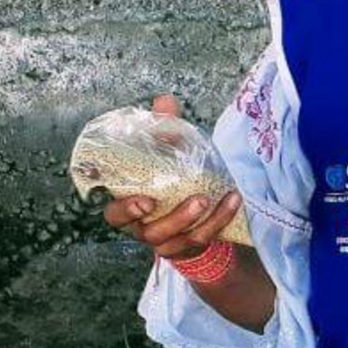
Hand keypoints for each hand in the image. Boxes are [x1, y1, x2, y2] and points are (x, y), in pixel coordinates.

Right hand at [101, 95, 245, 259]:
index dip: (126, 211)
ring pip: (181, 240)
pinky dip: (220, 220)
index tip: (145, 201)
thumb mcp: (165, 152)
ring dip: (201, 222)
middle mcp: (144, 227)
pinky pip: (204, 238)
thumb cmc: (169, 177)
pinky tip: (233, 199)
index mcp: (129, 206)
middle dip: (175, 219)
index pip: (115, 215)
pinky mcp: (189, 246)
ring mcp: (168, 241)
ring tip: (214, 199)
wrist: (191, 206)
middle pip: (151, 232)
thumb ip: (163, 129)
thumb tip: (164, 101)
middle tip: (197, 199)